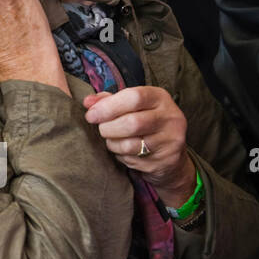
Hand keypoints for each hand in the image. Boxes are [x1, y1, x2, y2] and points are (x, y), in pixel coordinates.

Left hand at [83, 87, 195, 205]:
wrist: (170, 153)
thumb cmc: (144, 122)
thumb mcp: (130, 105)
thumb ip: (108, 100)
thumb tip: (87, 102)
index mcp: (160, 98)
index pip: (134, 97)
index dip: (108, 106)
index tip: (91, 115)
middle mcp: (171, 117)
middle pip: (132, 123)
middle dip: (108, 128)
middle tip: (101, 129)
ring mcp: (171, 141)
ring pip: (130, 145)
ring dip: (112, 143)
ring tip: (112, 139)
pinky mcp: (166, 161)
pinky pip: (133, 160)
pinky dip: (121, 156)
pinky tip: (124, 151)